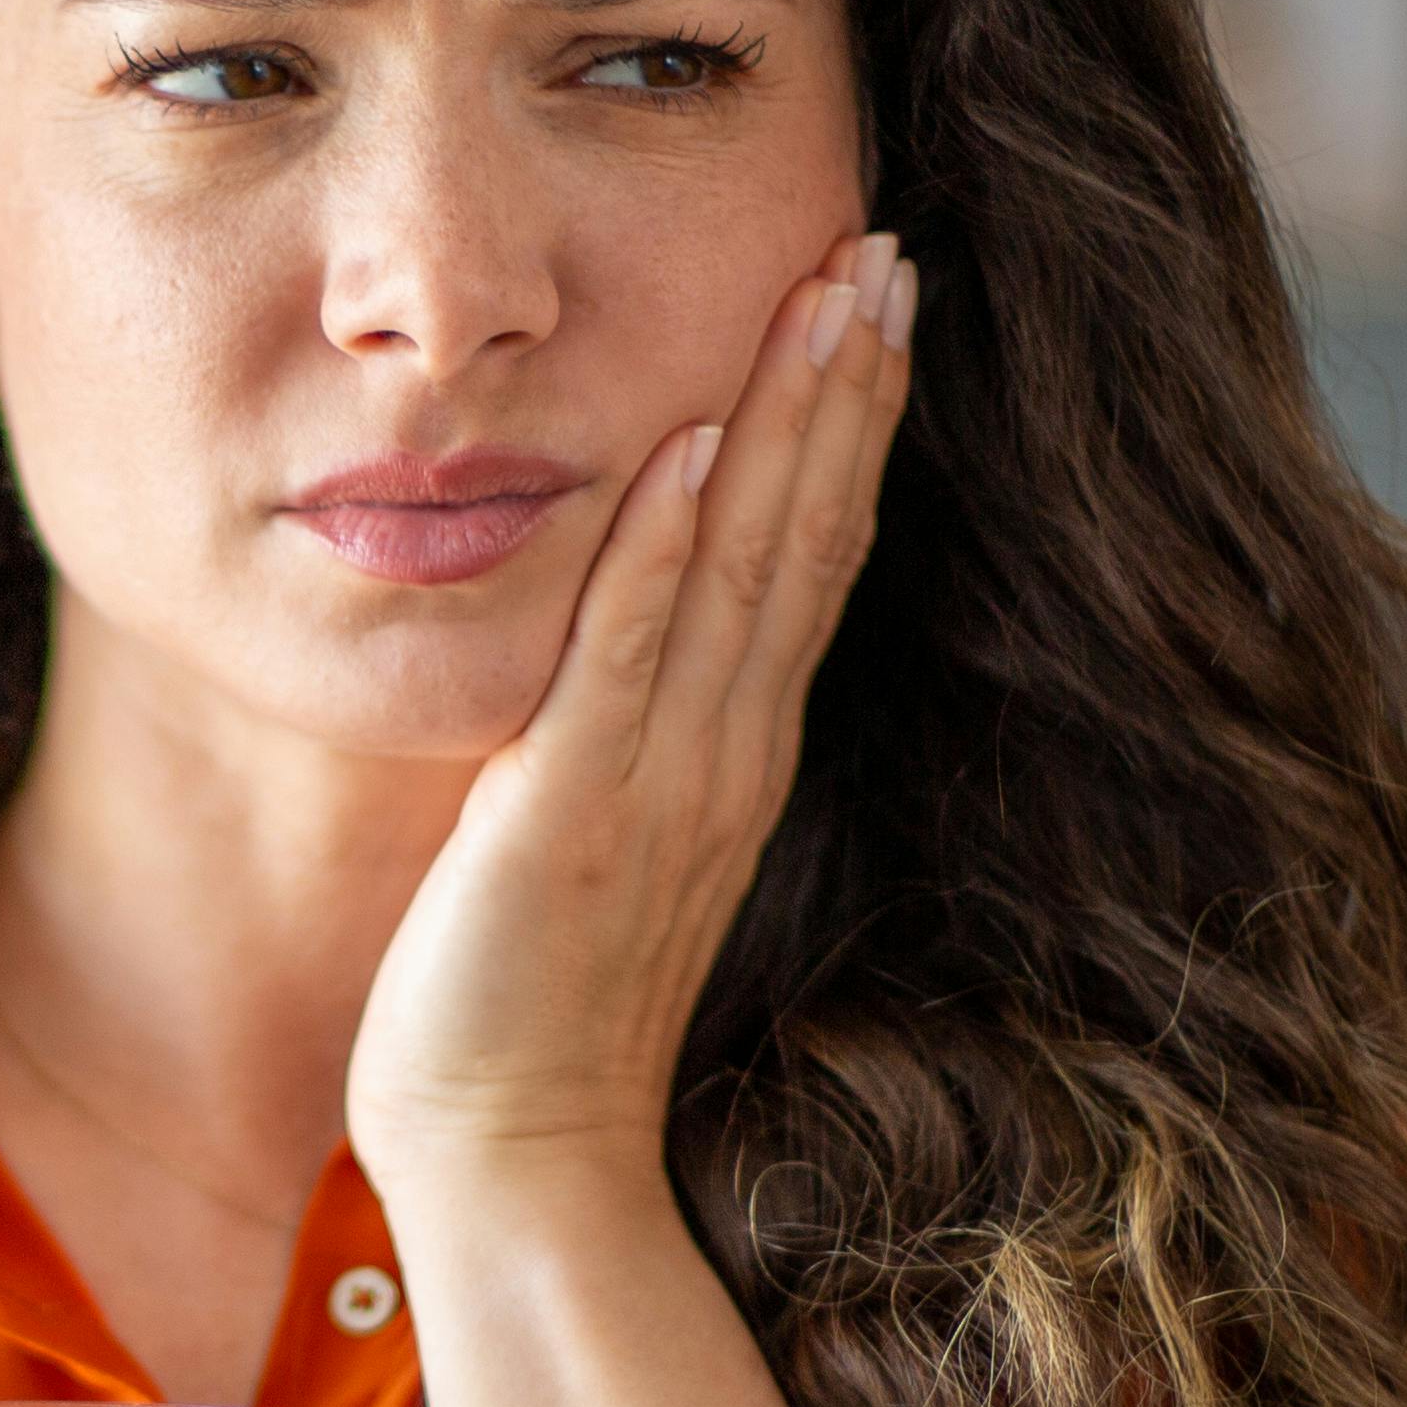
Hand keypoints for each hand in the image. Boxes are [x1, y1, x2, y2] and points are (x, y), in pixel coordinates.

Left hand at [346, 229, 911, 1201]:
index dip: (848, 423)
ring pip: (745, 571)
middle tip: (888, 243)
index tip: (875, 298)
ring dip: (788, 425)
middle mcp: (722, 755)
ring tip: (832, 291)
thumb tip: (633, 632)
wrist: (517, 1162)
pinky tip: (684, 448)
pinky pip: (626, 665)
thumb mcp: (596, 837)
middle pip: (808, 535)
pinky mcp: (570, 823)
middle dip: (848, 384)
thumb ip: (625, 733)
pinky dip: (658, 555)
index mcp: (732, 754)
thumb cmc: (536, 1011)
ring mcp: (660, 786)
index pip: (811, 556)